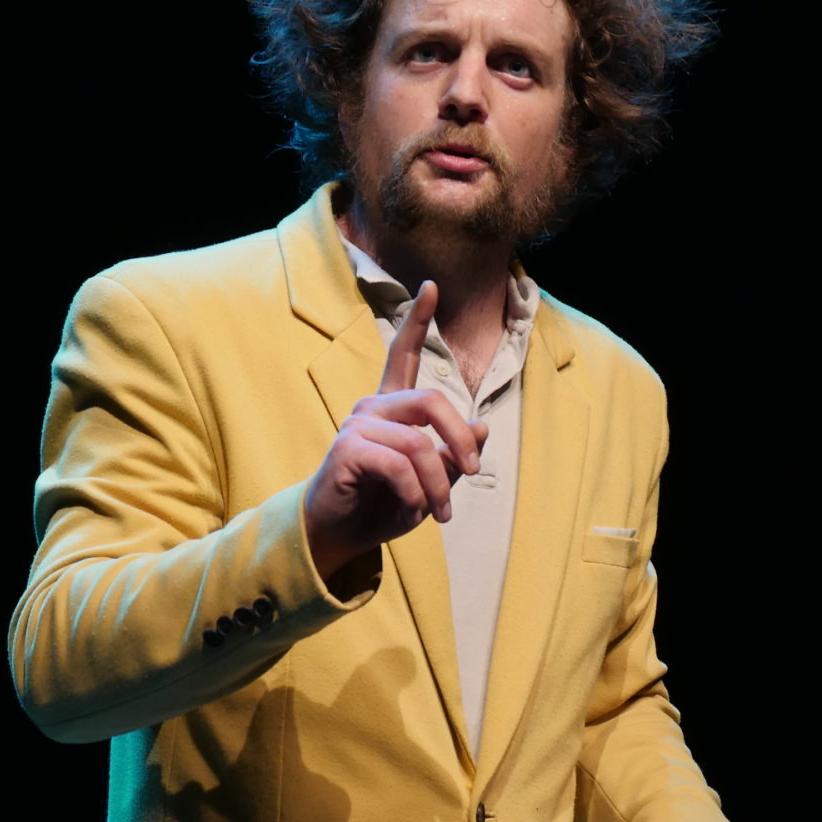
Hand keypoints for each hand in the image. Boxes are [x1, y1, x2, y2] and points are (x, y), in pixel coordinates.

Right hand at [303, 280, 488, 581]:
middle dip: (461, 440)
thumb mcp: (429, 483)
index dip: (418, 320)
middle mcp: (373, 407)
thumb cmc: (381, 505)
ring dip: (439, 485)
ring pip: (419, 443)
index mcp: (392, 407)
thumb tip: (481, 427)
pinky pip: (399, 465)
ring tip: (441, 514)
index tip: (431, 286)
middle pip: (432, 400)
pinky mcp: (347, 449)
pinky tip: (413, 510)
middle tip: (473, 472)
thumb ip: (451, 456)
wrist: (340, 534)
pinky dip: (416, 493)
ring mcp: (357, 425)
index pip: (404, 353)